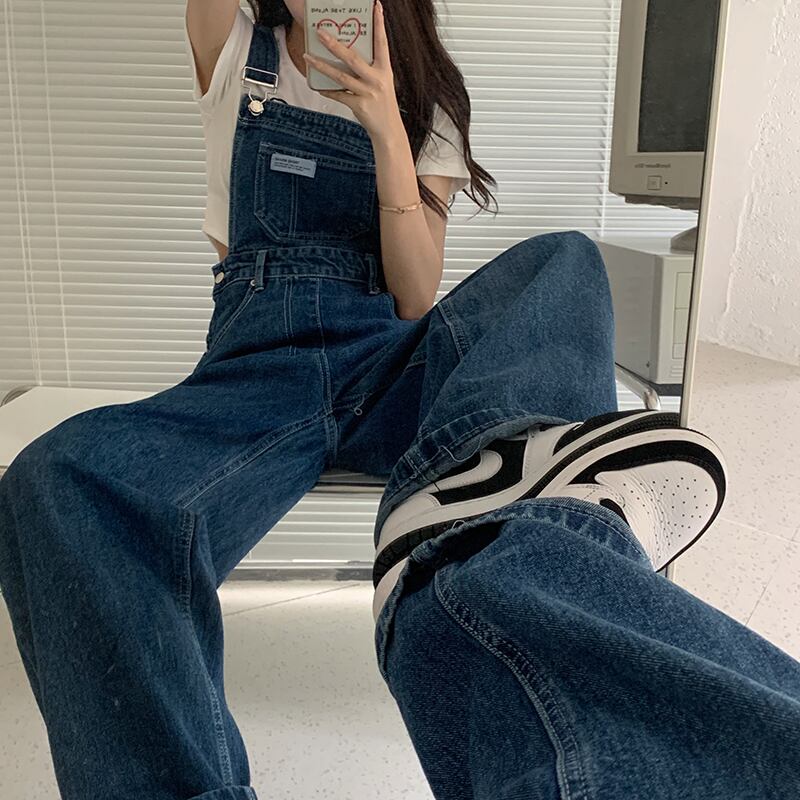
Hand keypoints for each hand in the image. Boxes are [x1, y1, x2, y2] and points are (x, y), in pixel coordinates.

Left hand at [302, 0, 404, 143]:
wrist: (388, 129)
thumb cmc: (383, 104)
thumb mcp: (382, 82)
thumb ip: (369, 68)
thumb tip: (348, 54)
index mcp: (384, 70)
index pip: (382, 43)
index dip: (379, 24)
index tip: (376, 6)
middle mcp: (377, 80)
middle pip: (353, 58)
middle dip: (335, 45)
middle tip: (320, 33)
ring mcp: (367, 93)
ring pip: (340, 76)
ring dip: (322, 66)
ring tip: (307, 57)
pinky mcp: (359, 106)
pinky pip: (339, 95)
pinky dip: (328, 90)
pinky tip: (318, 85)